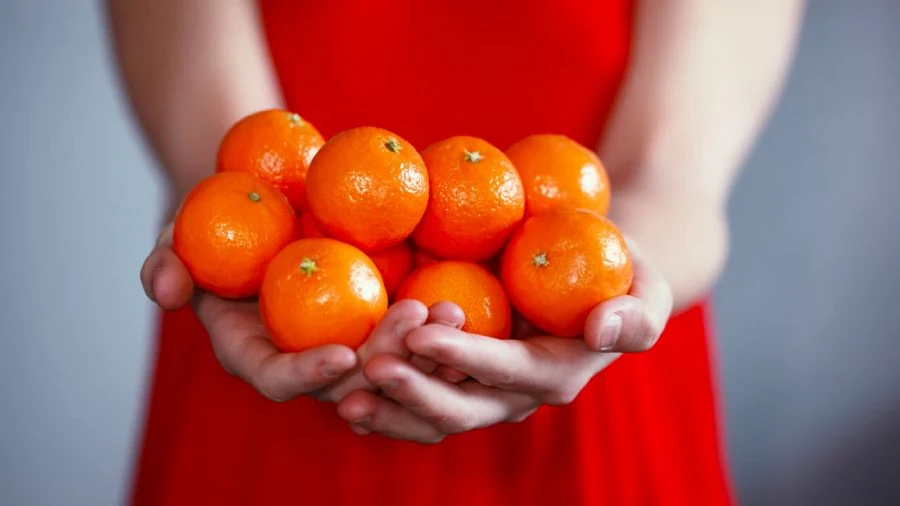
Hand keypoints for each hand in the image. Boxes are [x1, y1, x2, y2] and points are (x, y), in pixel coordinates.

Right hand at [140, 223, 448, 402]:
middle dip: (384, 359)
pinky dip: (435, 324)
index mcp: (257, 353)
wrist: (262, 201)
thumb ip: (167, 263)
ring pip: (389, 363)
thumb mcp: (179, 235)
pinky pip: (410, 332)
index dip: (307, 375)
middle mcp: (305, 357)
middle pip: (349, 380)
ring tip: (453, 311)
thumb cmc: (214, 222)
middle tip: (415, 320)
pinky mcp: (376, 319)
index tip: (341, 354)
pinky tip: (463, 300)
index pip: (279, 380)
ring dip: (423, 347)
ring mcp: (346, 340)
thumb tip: (163, 291)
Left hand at [335, 239, 672, 442]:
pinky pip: (417, 401)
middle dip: (416, 393)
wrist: (589, 278)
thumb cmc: (619, 275)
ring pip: (432, 416)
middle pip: (462, 408)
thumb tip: (602, 329)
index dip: (468, 357)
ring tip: (344, 394)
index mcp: (555, 374)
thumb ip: (635, 314)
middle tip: (371, 366)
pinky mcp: (456, 381)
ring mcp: (482, 393)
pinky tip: (342, 391)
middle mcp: (515, 396)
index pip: (509, 371)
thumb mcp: (646, 289)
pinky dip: (383, 402)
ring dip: (389, 409)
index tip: (424, 331)